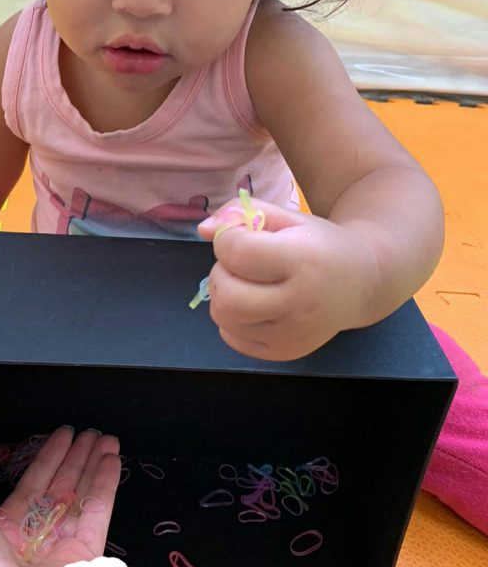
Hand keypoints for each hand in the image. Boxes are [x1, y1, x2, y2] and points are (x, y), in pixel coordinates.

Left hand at [0, 427, 120, 566]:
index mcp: (5, 531)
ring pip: (83, 498)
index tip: (63, 436)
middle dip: (77, 459)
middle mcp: (36, 539)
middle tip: (91, 434)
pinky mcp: (85, 558)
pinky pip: (98, 514)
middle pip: (62, 489)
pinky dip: (106, 485)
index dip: (49, 459)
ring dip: (95, 466)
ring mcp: (63, 549)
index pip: (33, 485)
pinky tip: (112, 460)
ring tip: (107, 439)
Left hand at [198, 198, 376, 360]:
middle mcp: (300, 304)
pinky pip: (231, 337)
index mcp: (303, 261)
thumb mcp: (289, 217)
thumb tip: (204, 229)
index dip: (227, 239)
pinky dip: (232, 318)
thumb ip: (243, 213)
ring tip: (246, 282)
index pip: (237, 252)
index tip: (242, 235)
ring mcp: (293, 335)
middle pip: (226, 294)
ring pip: (224, 317)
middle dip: (221, 272)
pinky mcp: (285, 353)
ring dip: (223, 295)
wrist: (362, 283)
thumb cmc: (319, 244)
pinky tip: (254, 304)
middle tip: (239, 264)